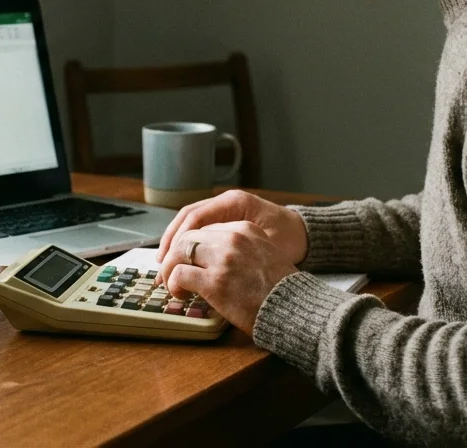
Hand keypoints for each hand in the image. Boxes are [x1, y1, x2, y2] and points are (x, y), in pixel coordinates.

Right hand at [156, 189, 308, 265]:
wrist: (305, 234)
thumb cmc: (291, 239)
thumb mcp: (268, 245)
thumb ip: (240, 250)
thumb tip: (209, 264)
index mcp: (235, 202)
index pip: (197, 216)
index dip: (180, 237)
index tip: (169, 257)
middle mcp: (226, 201)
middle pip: (188, 216)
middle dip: (171, 239)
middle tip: (161, 262)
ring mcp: (224, 209)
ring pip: (190, 221)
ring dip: (175, 240)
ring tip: (164, 262)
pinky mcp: (225, 219)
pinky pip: (199, 227)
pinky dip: (187, 242)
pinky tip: (180, 258)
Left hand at [159, 221, 297, 333]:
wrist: (296, 309)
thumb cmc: (282, 290)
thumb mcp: (265, 255)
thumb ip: (241, 250)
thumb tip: (213, 260)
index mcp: (245, 230)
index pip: (205, 230)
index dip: (190, 247)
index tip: (185, 260)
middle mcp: (233, 239)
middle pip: (189, 237)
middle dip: (175, 255)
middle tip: (171, 273)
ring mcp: (223, 258)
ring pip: (179, 251)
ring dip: (170, 269)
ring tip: (172, 284)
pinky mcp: (215, 281)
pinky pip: (180, 274)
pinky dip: (174, 284)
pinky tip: (180, 294)